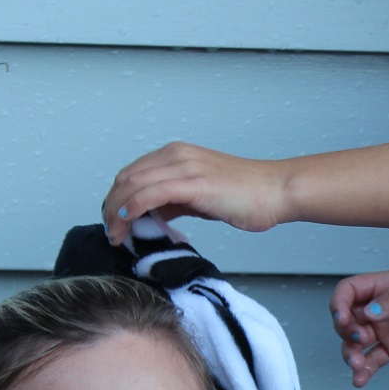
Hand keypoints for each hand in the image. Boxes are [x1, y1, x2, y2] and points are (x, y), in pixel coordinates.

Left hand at [101, 142, 287, 243]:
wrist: (276, 191)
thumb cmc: (246, 195)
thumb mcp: (200, 195)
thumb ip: (174, 201)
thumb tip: (153, 214)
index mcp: (176, 154)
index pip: (131, 173)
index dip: (117, 198)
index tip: (115, 222)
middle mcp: (176, 155)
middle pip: (126, 178)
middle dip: (111, 207)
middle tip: (111, 232)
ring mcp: (184, 166)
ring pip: (132, 185)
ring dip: (116, 212)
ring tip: (116, 235)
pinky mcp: (193, 183)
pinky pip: (149, 194)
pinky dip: (132, 210)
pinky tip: (128, 224)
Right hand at [331, 271, 388, 388]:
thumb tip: (370, 313)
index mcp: (385, 286)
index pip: (349, 291)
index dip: (339, 304)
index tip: (343, 319)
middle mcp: (382, 307)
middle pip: (347, 319)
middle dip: (345, 332)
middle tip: (358, 341)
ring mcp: (388, 328)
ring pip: (355, 342)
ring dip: (350, 354)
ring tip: (358, 365)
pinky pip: (373, 359)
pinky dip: (364, 370)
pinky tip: (360, 379)